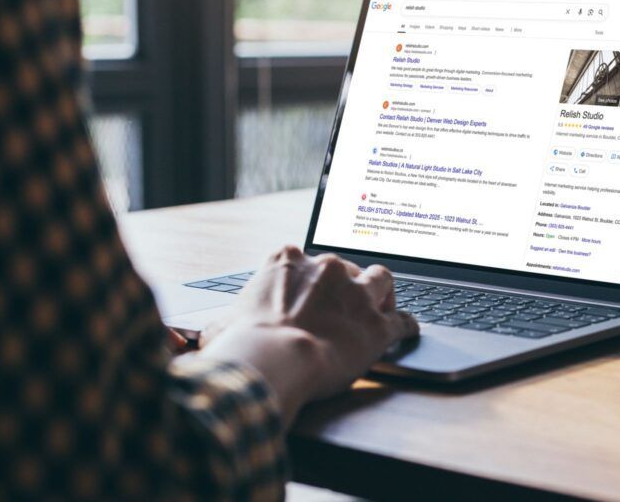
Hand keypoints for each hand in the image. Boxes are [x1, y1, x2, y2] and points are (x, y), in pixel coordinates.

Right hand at [195, 246, 418, 425]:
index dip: (310, 278)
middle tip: (344, 306)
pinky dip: (406, 327)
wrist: (274, 359)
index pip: (305, 259)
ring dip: (382, 294)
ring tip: (382, 307)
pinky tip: (406, 333)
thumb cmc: (244, 344)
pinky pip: (403, 321)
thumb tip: (214, 333)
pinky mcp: (379, 324)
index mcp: (289, 260)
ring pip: (382, 280)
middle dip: (346, 285)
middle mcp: (327, 268)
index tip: (311, 292)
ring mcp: (356, 294)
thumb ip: (227, 319)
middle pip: (346, 267)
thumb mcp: (223, 323)